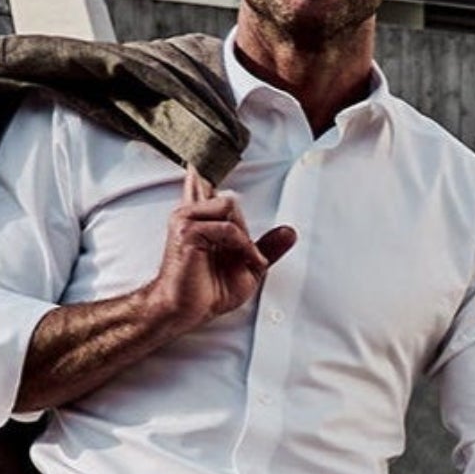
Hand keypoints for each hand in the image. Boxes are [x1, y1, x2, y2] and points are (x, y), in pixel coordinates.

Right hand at [142, 166, 293, 337]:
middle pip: (231, 200)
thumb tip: (290, 231)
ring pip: (229, 207)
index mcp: (199, 219)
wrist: (186, 309)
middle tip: (242, 257)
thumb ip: (267, 248)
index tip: (198, 164)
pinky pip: (228, 228)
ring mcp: (185, 220)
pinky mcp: (187, 231)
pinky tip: (241, 260)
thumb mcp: (249, 268)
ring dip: (244, 237)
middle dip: (246, 230)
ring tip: (241, 259)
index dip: (202, 175)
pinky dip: (242, 246)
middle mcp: (188, 214)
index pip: (202, 187)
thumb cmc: (209, 290)